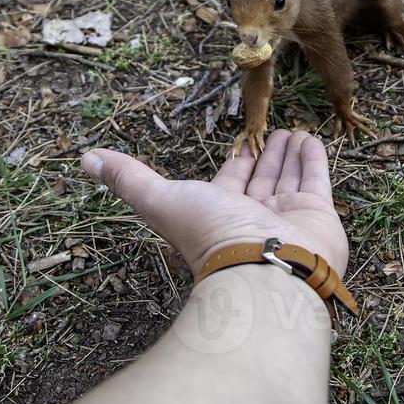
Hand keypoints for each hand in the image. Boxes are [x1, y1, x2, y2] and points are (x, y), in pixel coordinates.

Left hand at [80, 129, 347, 276]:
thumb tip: (85, 159)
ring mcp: (288, 219)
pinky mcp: (319, 217)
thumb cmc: (211, 238)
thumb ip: (128, 179)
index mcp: (219, 213)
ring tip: (295, 131)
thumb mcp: (161, 200)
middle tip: (272, 132)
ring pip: (288, 179)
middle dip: (265, 155)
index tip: (241, 142)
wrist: (264, 272)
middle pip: (260, 179)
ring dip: (289, 155)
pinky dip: (313, 160)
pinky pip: (316, 181)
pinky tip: (311, 140)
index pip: (229, 180)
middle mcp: (253, 217)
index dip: (235, 161)